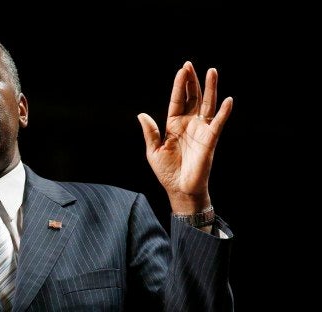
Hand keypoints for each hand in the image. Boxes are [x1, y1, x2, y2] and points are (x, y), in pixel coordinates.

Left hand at [137, 61, 232, 213]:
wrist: (180, 189)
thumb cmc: (166, 171)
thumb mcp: (153, 151)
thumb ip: (150, 132)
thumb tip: (141, 115)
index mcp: (174, 124)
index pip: (177, 100)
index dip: (180, 85)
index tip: (182, 69)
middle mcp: (189, 124)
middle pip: (193, 97)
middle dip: (193, 81)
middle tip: (191, 65)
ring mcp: (201, 130)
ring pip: (207, 104)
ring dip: (210, 89)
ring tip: (212, 71)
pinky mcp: (210, 139)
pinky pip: (218, 123)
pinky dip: (224, 112)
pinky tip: (228, 100)